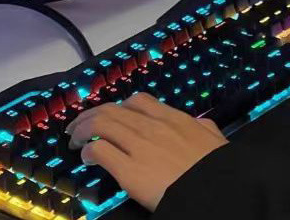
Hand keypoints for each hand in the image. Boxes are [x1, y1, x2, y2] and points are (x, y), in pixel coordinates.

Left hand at [66, 93, 227, 211]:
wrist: (210, 188)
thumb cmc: (214, 166)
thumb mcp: (213, 137)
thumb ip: (203, 127)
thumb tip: (199, 124)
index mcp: (173, 118)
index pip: (137, 101)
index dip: (119, 106)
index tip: (111, 114)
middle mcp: (152, 127)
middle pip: (113, 111)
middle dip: (91, 116)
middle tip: (79, 126)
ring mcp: (139, 146)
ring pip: (101, 126)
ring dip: (83, 130)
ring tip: (75, 139)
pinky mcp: (128, 170)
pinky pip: (100, 151)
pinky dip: (88, 151)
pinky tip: (86, 158)